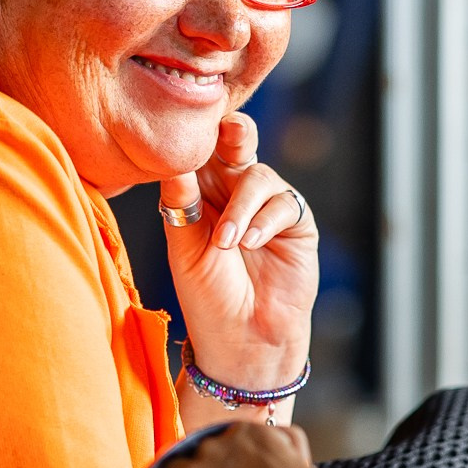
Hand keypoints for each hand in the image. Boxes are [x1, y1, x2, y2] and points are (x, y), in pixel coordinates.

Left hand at [162, 114, 317, 399]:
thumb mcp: (185, 249)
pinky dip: (265, 221)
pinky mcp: (295, 222)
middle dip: (234, 134)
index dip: (197, 136)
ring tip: (229, 243)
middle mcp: (233, 193)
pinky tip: (251, 245)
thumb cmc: (207, 297)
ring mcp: (266, 205)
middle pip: (235, 145)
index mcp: (199, 194)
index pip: (199, 152)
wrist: (244, 338)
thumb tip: (173, 159)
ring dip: (242, 206)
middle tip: (231, 130)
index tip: (190, 128)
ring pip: (257, 175)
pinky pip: (284, 203)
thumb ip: (181, 203)